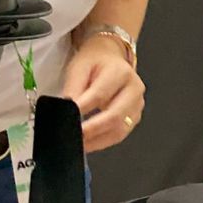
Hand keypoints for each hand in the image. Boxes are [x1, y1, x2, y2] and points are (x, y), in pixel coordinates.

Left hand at [62, 34, 144, 152]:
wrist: (109, 58)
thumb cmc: (94, 62)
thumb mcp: (79, 68)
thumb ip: (73, 89)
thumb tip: (65, 110)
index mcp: (120, 72)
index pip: (100, 95)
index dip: (83, 110)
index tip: (68, 120)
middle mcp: (134, 89)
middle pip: (115, 116)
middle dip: (93, 130)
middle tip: (74, 137)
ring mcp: (137, 105)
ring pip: (120, 130)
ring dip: (98, 141)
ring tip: (79, 145)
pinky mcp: (135, 117)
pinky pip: (120, 134)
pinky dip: (103, 141)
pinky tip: (89, 143)